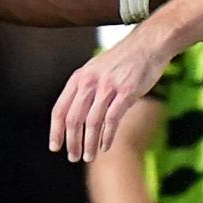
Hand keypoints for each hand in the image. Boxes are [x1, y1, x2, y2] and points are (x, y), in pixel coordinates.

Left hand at [50, 28, 173, 161]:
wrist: (148, 45)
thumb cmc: (122, 61)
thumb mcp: (95, 70)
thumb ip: (84, 90)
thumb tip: (74, 118)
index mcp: (79, 78)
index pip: (60, 109)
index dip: (56, 131)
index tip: (55, 147)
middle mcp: (90, 82)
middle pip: (74, 119)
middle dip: (72, 142)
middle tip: (73, 157)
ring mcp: (108, 87)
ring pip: (92, 123)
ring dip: (89, 144)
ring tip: (88, 157)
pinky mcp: (126, 92)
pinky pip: (112, 120)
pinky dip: (107, 137)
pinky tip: (105, 147)